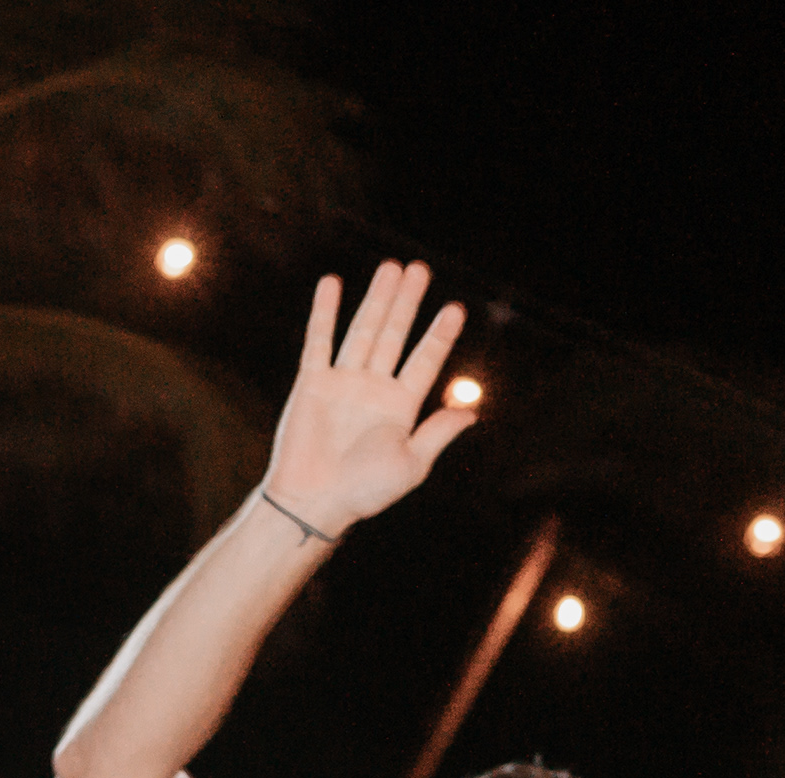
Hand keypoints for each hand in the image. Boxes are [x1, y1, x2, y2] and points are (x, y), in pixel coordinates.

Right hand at [257, 262, 480, 537]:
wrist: (313, 503)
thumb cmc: (364, 491)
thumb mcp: (412, 463)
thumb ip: (439, 431)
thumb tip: (473, 410)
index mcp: (400, 407)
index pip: (425, 361)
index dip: (440, 335)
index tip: (455, 308)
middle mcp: (373, 389)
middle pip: (395, 335)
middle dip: (407, 302)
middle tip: (419, 268)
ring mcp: (343, 383)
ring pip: (363, 331)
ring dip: (376, 299)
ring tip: (390, 267)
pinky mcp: (312, 383)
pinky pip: (319, 341)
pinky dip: (324, 313)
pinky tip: (332, 283)